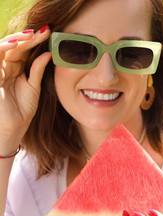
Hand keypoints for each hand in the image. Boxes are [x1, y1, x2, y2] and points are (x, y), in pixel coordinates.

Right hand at [0, 27, 51, 149]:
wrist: (14, 127)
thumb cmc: (23, 109)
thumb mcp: (34, 86)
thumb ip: (37, 69)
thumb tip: (48, 53)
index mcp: (14, 69)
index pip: (23, 50)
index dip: (34, 40)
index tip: (49, 33)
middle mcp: (4, 67)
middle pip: (14, 46)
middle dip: (28, 37)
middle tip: (44, 31)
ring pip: (2, 49)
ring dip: (15, 39)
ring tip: (30, 34)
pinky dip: (2, 49)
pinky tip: (14, 45)